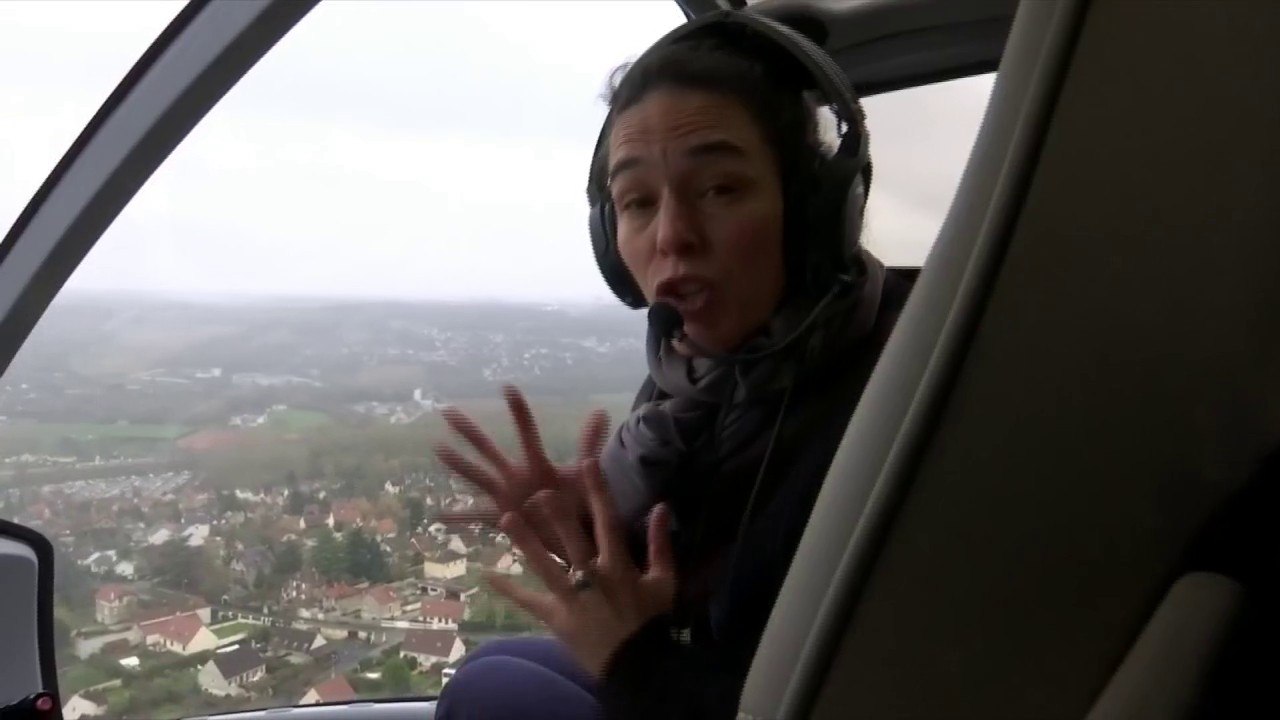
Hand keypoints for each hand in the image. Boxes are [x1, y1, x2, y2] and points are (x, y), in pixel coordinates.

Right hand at [434, 384, 608, 523]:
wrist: (575, 535)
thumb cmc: (578, 502)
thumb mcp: (584, 473)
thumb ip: (589, 445)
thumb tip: (602, 411)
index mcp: (536, 463)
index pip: (526, 432)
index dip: (518, 411)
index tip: (507, 386)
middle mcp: (515, 475)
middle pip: (488, 448)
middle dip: (469, 431)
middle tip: (447, 411)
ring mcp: (505, 495)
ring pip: (477, 475)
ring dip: (458, 463)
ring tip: (438, 447)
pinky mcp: (502, 518)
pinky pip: (476, 516)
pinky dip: (458, 516)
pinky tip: (438, 514)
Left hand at [488, 458, 676, 678]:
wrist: (636, 667)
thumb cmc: (651, 620)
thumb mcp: (664, 582)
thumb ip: (660, 544)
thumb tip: (661, 507)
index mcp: (618, 565)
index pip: (607, 520)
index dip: (598, 491)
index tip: (587, 464)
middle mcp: (591, 577)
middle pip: (571, 540)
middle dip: (556, 515)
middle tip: (538, 490)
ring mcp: (570, 598)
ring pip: (545, 565)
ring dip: (525, 542)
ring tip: (505, 518)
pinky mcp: (555, 617)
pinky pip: (529, 601)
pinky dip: (509, 590)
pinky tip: (486, 574)